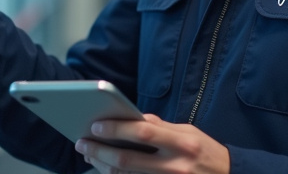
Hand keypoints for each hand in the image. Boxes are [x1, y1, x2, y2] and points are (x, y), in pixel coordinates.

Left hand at [74, 114, 229, 173]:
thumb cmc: (205, 151)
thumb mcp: (189, 132)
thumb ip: (162, 127)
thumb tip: (133, 118)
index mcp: (182, 142)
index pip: (143, 132)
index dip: (116, 128)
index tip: (96, 125)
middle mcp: (175, 165)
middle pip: (128, 160)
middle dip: (100, 151)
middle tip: (82, 143)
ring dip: (104, 166)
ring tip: (90, 155)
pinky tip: (107, 169)